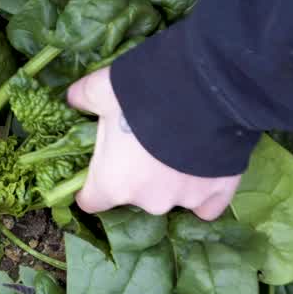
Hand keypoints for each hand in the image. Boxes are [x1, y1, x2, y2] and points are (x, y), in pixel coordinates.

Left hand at [67, 67, 241, 219]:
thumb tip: (74, 100)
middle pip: (133, 195)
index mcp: (112, 184)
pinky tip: (203, 170)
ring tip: (177, 146)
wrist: (207, 91)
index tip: (99, 166)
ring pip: (170, 196)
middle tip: (143, 142)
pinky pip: (207, 204)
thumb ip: (83, 99)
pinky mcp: (218, 194)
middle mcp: (147, 201)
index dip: (91, 184)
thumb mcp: (101, 89)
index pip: (91, 201)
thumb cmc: (143, 95)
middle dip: (135, 175)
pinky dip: (204, 191)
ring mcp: (185, 200)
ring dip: (170, 179)